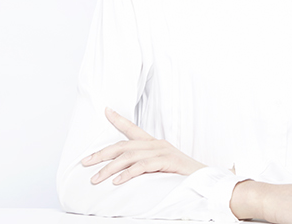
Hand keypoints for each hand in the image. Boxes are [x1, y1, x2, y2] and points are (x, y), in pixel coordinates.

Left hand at [81, 107, 206, 184]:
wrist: (206, 180)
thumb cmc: (183, 175)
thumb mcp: (162, 167)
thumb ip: (147, 165)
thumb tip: (126, 172)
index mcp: (155, 144)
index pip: (133, 129)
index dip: (119, 119)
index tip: (106, 110)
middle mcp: (157, 144)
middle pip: (124, 145)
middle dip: (102, 153)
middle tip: (85, 162)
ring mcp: (162, 152)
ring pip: (130, 156)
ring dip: (110, 168)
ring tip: (96, 178)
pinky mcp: (167, 162)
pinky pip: (143, 166)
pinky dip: (129, 173)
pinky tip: (118, 181)